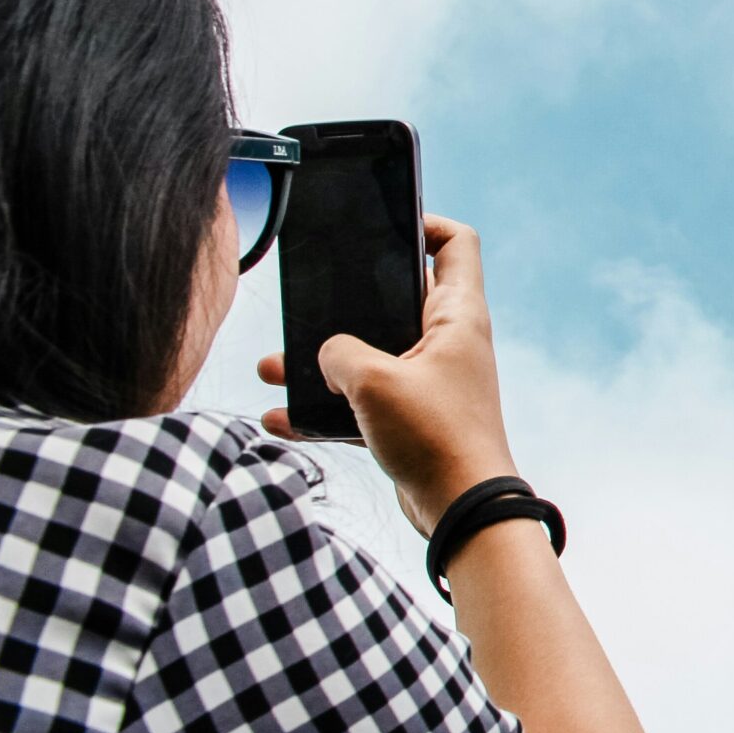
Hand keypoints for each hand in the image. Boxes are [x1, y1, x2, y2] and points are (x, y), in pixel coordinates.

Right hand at [259, 215, 520, 535]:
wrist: (460, 509)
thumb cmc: (435, 436)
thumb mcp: (374, 380)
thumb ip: (339, 352)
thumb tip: (326, 354)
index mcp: (457, 315)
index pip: (455, 244)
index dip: (425, 223)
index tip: (385, 226)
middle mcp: (448, 342)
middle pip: (396, 299)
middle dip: (347, 303)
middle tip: (307, 303)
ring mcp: (430, 381)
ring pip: (370, 354)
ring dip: (323, 361)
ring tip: (272, 367)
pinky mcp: (412, 419)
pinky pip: (362, 401)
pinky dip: (326, 407)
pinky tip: (281, 417)